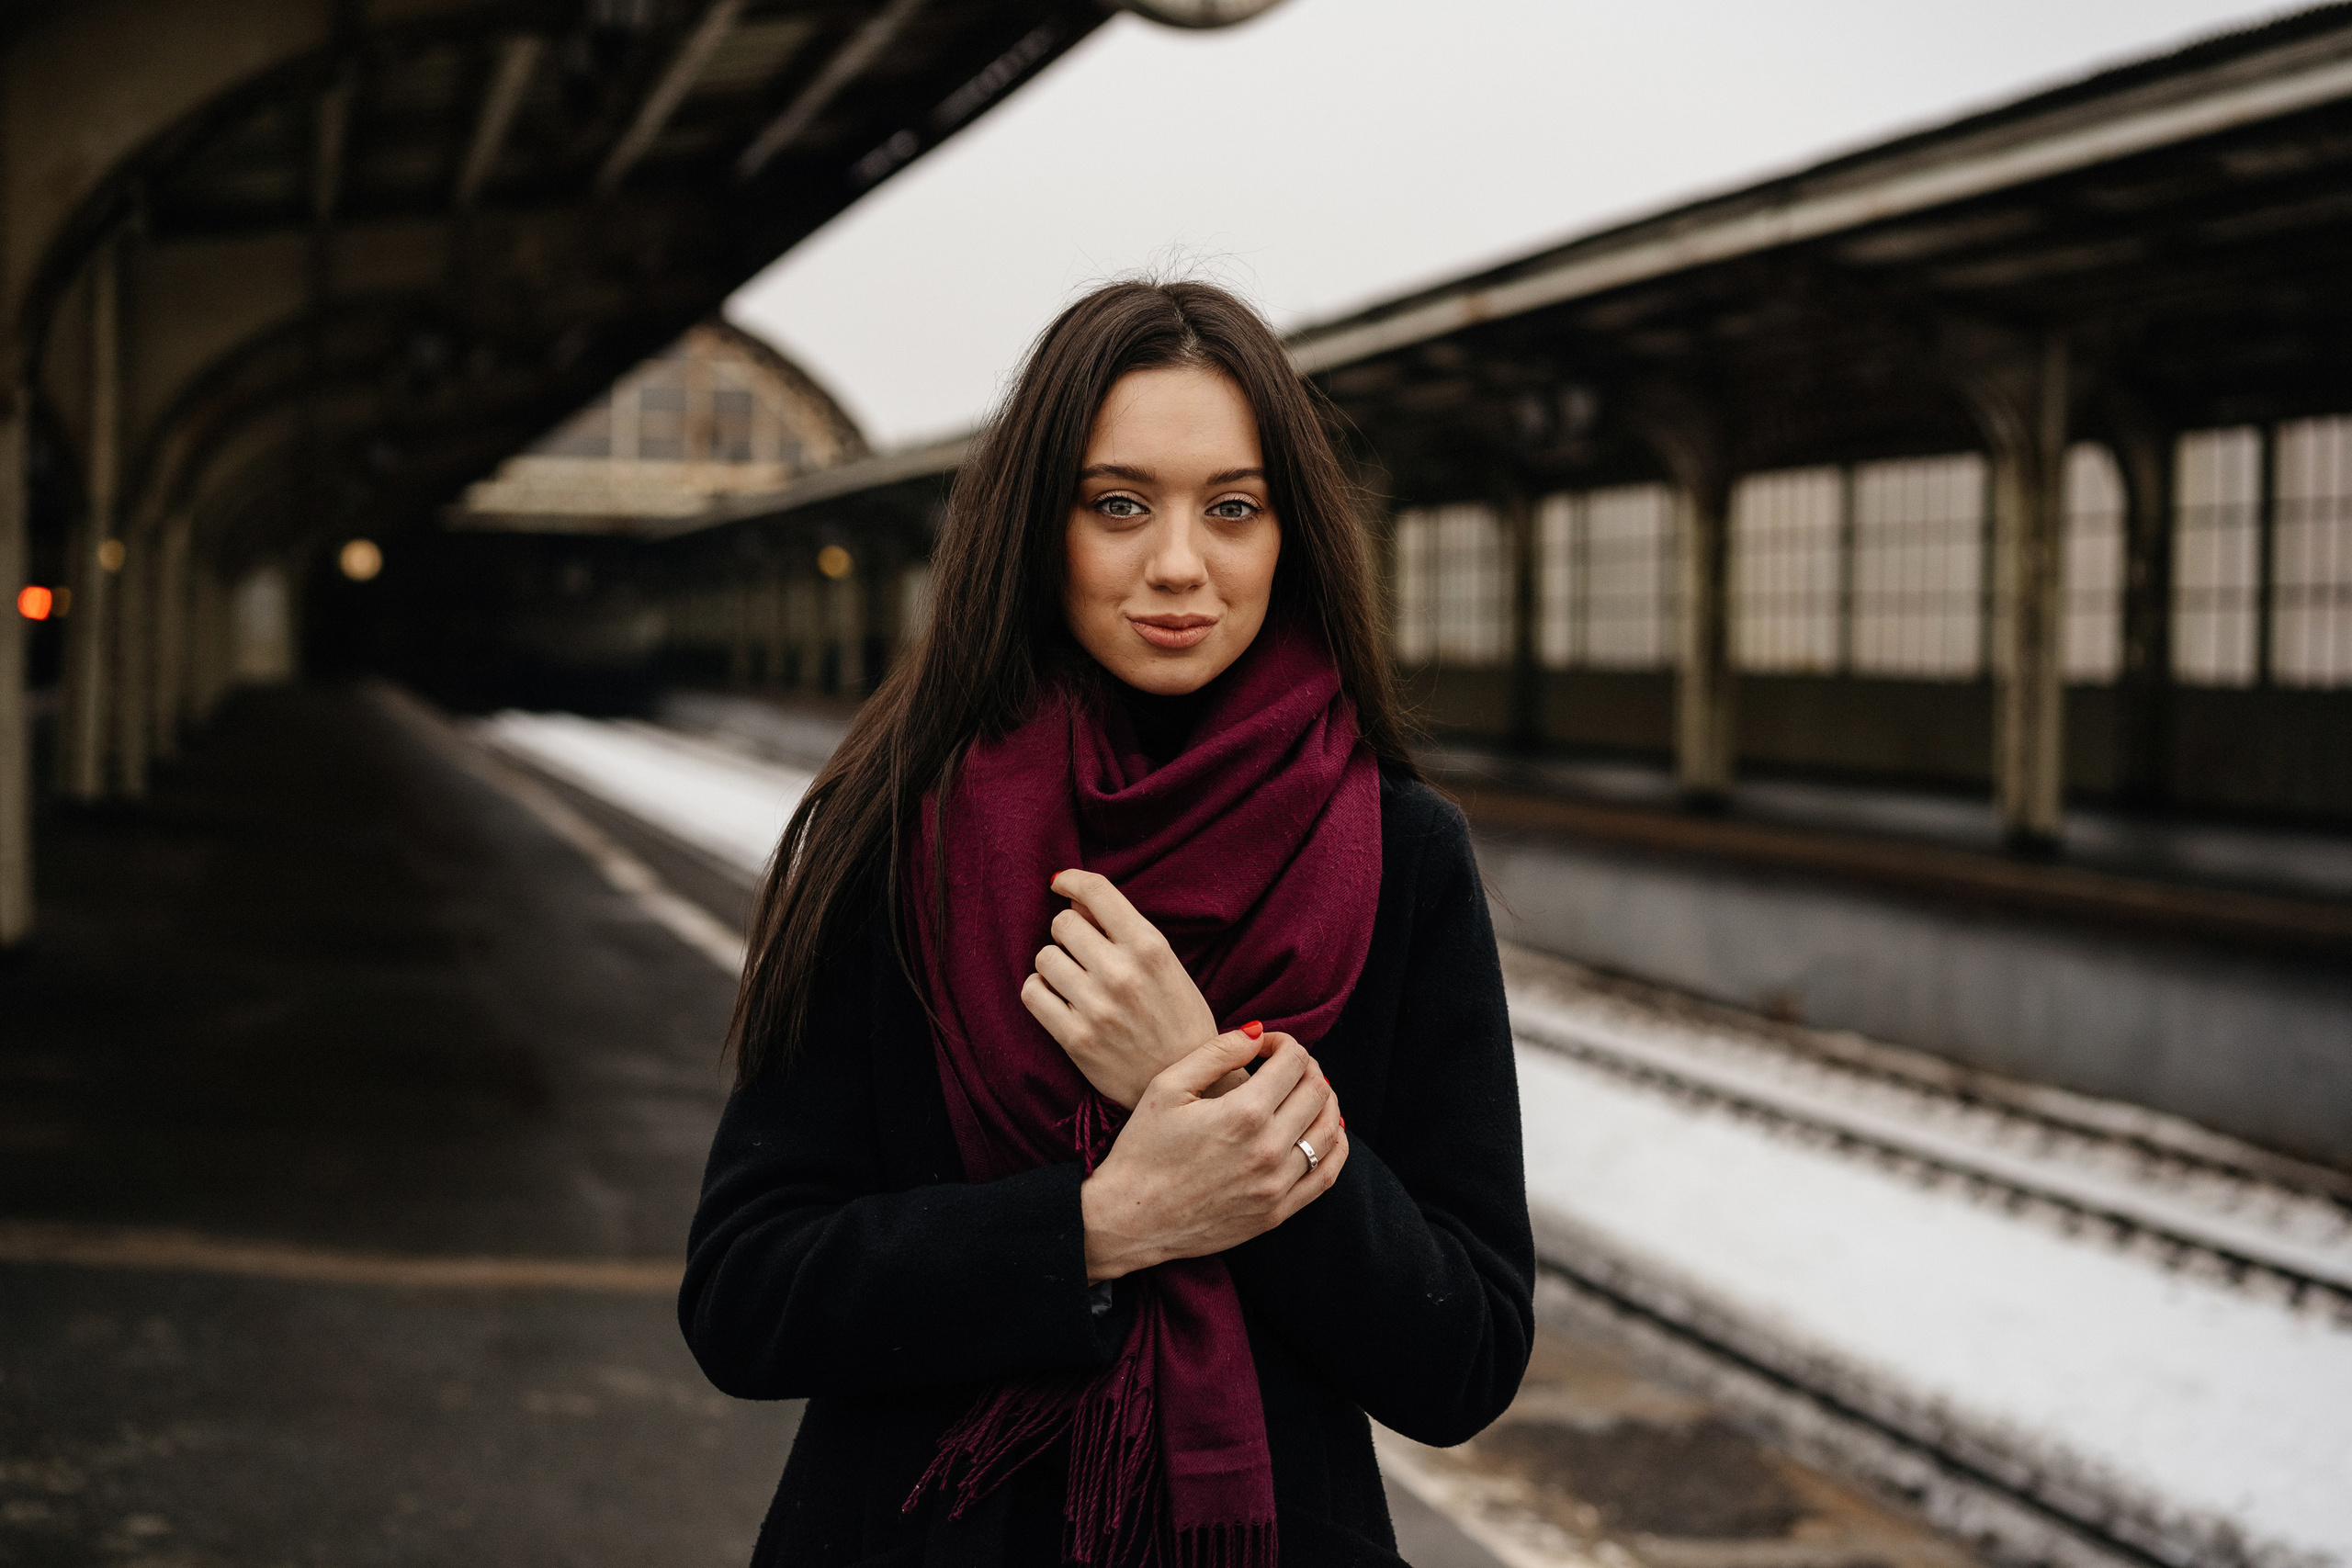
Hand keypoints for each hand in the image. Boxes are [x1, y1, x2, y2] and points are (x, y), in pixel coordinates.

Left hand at [1023, 869, 1222, 1108]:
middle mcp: (1121, 973)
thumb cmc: (1180, 1020)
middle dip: (1068, 932)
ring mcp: (1096, 1007)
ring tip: (1075, 980)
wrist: (1192, 1083)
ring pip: (1044, 957)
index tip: (1061, 883)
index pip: (1096, 891)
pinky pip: (1032, 993)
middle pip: (1062, 923)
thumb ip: (1124, 931)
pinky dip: (1041, 991)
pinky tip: (1059, 999)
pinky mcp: (1075, 1039)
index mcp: (1150, 947)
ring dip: (1055, 964)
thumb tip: (1074, 898)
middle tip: (1083, 951)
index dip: (1071, 880)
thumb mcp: (1167, 965)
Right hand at [1079, 1029, 1347, 1281]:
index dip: (1283, 1042)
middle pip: (1317, 1091)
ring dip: (1324, 1102)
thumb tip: (1258, 1032)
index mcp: (1243, 1114)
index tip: (1264, 1047)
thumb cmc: (1142, 1149)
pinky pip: (1327, 1174)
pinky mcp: (1277, 1212)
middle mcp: (1269, 1150)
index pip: (1294, 1061)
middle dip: (1306, 1067)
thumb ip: (1217, 1052)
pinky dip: (1334, 1146)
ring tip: (1304, 1093)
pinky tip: (1321, 1131)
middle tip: (1283, 1067)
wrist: (1129, 1219)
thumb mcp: (1167, 1087)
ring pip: (1329, 1131)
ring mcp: (1277, 1185)